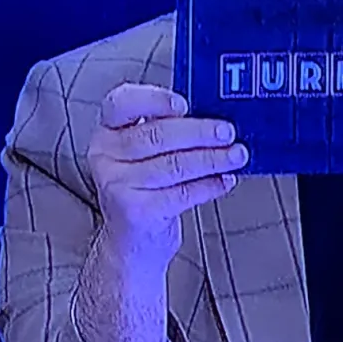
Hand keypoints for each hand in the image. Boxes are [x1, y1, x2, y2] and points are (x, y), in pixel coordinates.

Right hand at [86, 83, 246, 262]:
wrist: (131, 241)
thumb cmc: (146, 188)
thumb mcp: (148, 153)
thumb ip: (171, 130)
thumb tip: (217, 117)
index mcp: (109, 130)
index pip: (122, 103)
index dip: (154, 99)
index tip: (185, 104)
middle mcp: (106, 155)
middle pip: (156, 135)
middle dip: (200, 132)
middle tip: (228, 132)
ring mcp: (117, 184)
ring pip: (173, 165)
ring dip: (212, 159)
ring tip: (236, 156)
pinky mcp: (134, 212)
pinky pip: (181, 193)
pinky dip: (209, 185)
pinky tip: (224, 180)